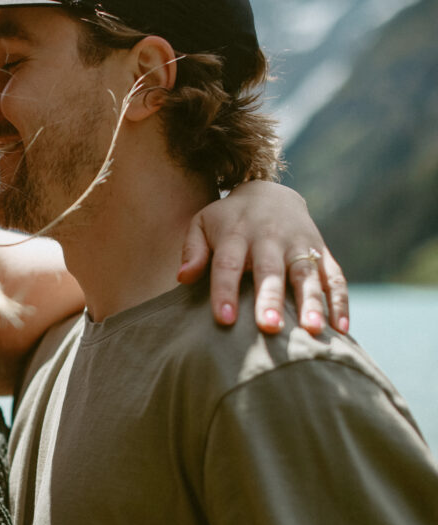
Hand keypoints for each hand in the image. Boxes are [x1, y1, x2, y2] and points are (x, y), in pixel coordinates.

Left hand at [177, 181, 348, 334]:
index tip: (224, 319)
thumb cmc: (227, 220)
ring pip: (306, 274)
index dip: (225, 291)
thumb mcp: (202, 225)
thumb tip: (183, 278)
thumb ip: (192, 250)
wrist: (269, 193)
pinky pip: (335, 277)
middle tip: (269, 328)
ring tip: (313, 331)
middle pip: (270, 271)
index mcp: (236, 233)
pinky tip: (340, 329)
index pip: (228, 264)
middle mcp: (270, 238)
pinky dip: (340, 301)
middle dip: (270, 299)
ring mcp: (299, 245)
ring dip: (311, 302)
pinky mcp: (322, 251)